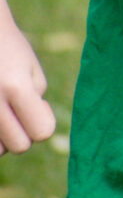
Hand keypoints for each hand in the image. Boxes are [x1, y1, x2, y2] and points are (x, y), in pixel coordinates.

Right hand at [0, 14, 54, 153]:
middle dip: (23, 132)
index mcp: (16, 87)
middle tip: (16, 110)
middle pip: (19, 147)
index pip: (42, 132)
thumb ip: (36, 101)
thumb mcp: (31, 69)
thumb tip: (33, 133)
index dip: (43, 121)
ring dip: (1, 139)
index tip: (37, 104)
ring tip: (1, 112)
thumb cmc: (7, 49)